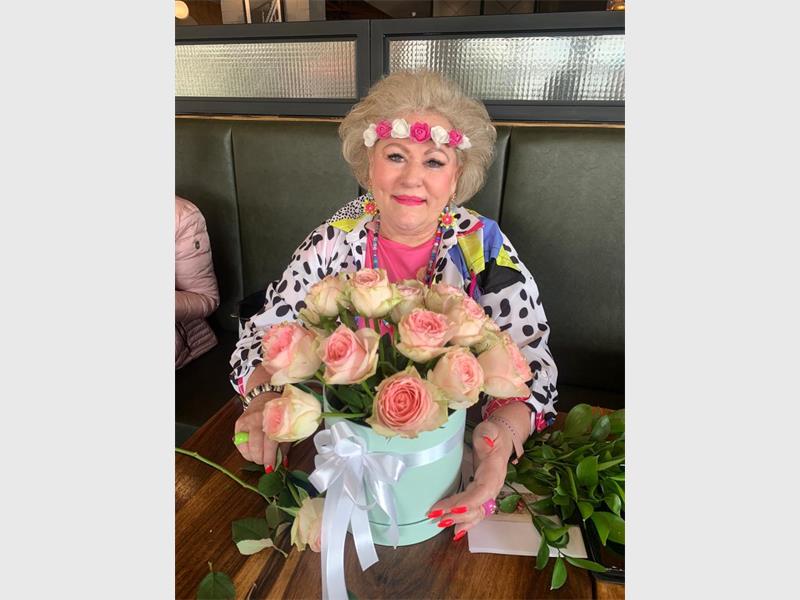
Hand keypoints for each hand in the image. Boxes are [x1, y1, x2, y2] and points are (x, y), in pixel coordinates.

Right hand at [233, 392, 289, 470]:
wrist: (264, 396)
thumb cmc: (278, 414)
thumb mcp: (286, 428)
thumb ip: (284, 446)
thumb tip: (282, 463)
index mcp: (273, 419)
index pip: (270, 442)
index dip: (270, 458)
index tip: (271, 468)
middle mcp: (258, 420)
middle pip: (256, 446)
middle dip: (260, 459)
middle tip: (265, 462)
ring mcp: (247, 421)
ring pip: (245, 447)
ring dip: (252, 456)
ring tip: (259, 456)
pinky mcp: (238, 424)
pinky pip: (238, 444)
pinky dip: (245, 451)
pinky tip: (251, 450)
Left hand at [426, 419, 512, 540]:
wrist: (501, 440)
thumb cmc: (494, 435)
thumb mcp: (490, 429)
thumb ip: (488, 435)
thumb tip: (486, 441)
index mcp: (495, 471)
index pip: (484, 490)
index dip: (471, 501)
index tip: (455, 508)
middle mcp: (493, 486)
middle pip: (477, 505)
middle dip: (457, 512)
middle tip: (436, 515)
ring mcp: (488, 493)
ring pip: (476, 512)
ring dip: (458, 519)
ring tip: (440, 522)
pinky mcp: (482, 495)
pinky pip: (476, 512)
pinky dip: (466, 523)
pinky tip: (455, 531)